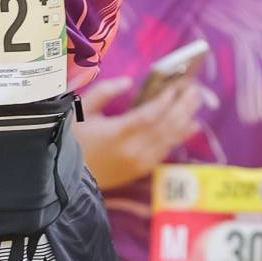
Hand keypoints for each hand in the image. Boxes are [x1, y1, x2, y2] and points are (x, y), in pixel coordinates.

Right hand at [79, 71, 214, 192]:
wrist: (64, 178)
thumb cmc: (71, 141)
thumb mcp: (80, 111)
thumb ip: (104, 92)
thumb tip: (128, 82)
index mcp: (116, 134)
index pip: (150, 115)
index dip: (166, 99)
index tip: (176, 84)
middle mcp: (132, 150)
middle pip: (166, 125)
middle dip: (183, 105)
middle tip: (194, 88)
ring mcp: (138, 162)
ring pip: (170, 138)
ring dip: (186, 118)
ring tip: (197, 100)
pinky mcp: (140, 170)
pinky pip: (166, 150)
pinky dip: (180, 136)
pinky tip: (191, 125)